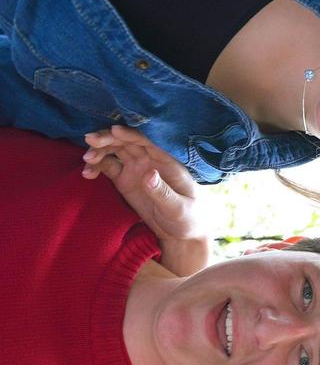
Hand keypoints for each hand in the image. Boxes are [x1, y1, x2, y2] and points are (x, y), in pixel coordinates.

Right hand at [83, 127, 209, 274]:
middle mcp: (150, 160)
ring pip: (115, 151)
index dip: (130, 134)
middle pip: (127, 142)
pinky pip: (108, 167)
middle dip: (108, 138)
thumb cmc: (187, 219)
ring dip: (99, 151)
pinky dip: (96, 166)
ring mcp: (136, 169)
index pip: (148, 142)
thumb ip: (163, 192)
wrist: (180, 234)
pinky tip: (87, 173)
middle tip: (89, 140)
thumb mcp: (178, 209)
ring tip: (87, 160)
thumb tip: (148, 174)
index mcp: (167, 162)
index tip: (113, 131)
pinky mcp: (125, 180)